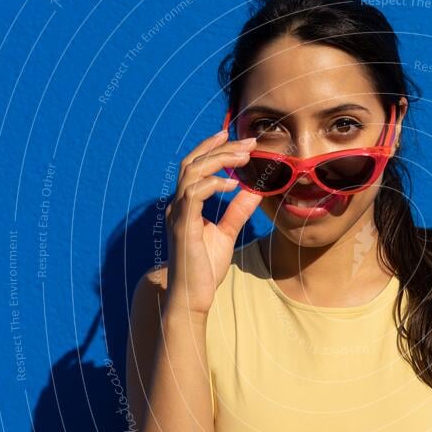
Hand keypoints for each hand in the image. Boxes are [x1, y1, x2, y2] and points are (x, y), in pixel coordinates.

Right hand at [164, 130, 261, 316]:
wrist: (193, 295)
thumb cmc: (205, 268)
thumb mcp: (227, 234)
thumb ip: (237, 212)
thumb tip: (254, 191)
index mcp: (186, 204)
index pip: (196, 166)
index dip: (212, 147)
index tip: (234, 136)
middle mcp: (178, 204)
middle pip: (193, 162)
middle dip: (221, 147)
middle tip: (249, 142)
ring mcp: (178, 213)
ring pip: (192, 172)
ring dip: (219, 160)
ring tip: (244, 157)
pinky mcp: (183, 225)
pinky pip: (194, 194)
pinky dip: (212, 184)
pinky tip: (232, 184)